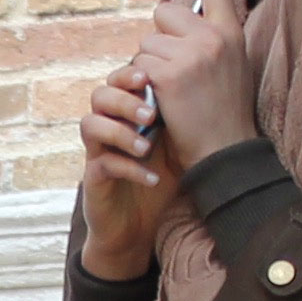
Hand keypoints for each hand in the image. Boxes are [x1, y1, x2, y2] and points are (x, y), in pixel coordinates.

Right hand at [72, 76, 180, 279]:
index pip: (119, 80)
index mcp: (127, 113)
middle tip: (151, 114)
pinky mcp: (94, 178)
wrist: (139, 226)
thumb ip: (182, 117)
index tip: (152, 77)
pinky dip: (128, 169)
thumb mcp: (176, 145)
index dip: (130, 74)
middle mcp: (108, 127)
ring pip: (91, 124)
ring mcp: (98, 151)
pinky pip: (102, 164)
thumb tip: (210, 83)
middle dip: (125, 100)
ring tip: (147, 147)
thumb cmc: (160, 179)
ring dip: (120, 132)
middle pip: (100, 95)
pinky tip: (152, 179)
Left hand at [129, 0, 264, 163]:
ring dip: (148, 67)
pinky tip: (158, 102)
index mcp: (231, 31)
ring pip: (145, 44)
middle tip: (169, 70)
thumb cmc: (224, 113)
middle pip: (164, 14)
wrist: (224, 152)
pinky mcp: (168, 76)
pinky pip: (138, 66)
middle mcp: (212, 37)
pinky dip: (141, 85)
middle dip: (158, 39)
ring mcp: (190, 55)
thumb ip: (209, 37)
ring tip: (169, 93)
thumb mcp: (232, 64)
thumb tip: (172, 13)